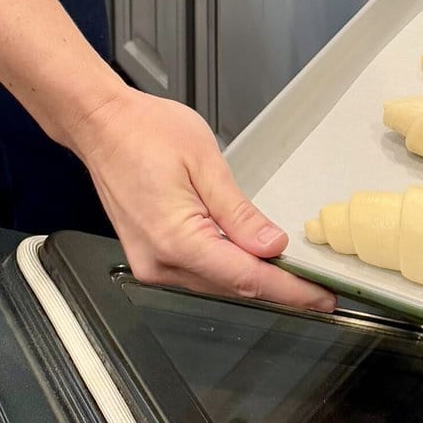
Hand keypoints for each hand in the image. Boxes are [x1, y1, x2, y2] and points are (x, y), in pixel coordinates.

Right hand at [70, 87, 335, 312]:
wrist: (101, 125)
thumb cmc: (145, 131)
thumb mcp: (204, 162)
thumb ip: (238, 212)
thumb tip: (271, 246)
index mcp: (175, 239)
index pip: (246, 277)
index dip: (289, 290)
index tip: (321, 297)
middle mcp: (159, 262)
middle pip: (232, 287)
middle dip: (278, 287)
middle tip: (318, 287)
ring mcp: (150, 264)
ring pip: (215, 284)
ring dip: (253, 280)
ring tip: (292, 273)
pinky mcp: (149, 256)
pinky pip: (197, 273)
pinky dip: (228, 269)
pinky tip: (250, 259)